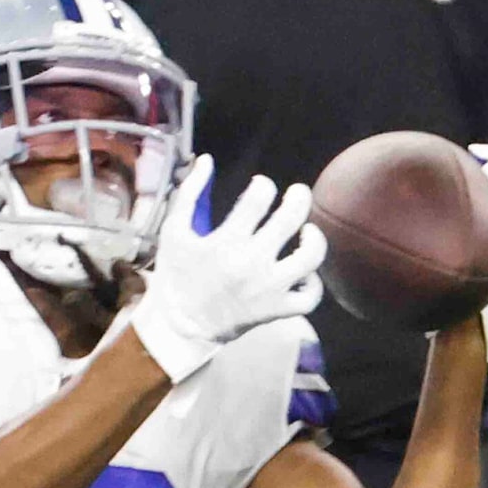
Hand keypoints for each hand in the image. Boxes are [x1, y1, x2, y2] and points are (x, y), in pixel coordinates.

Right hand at [125, 156, 326, 381]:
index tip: (259, 187)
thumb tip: (207, 159)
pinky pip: (309, 298)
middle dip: (298, 197)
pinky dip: (313, 284)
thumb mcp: (174, 232)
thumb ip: (189, 193)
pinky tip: (304, 272)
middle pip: (291, 218)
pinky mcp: (276, 310)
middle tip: (296, 194)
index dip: (263, 185)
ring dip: (314, 238)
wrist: (178, 327)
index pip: (258, 198)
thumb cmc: (176, 275)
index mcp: (225, 242)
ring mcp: (268, 288)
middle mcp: (251, 263)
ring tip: (307, 231)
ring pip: (311, 257)